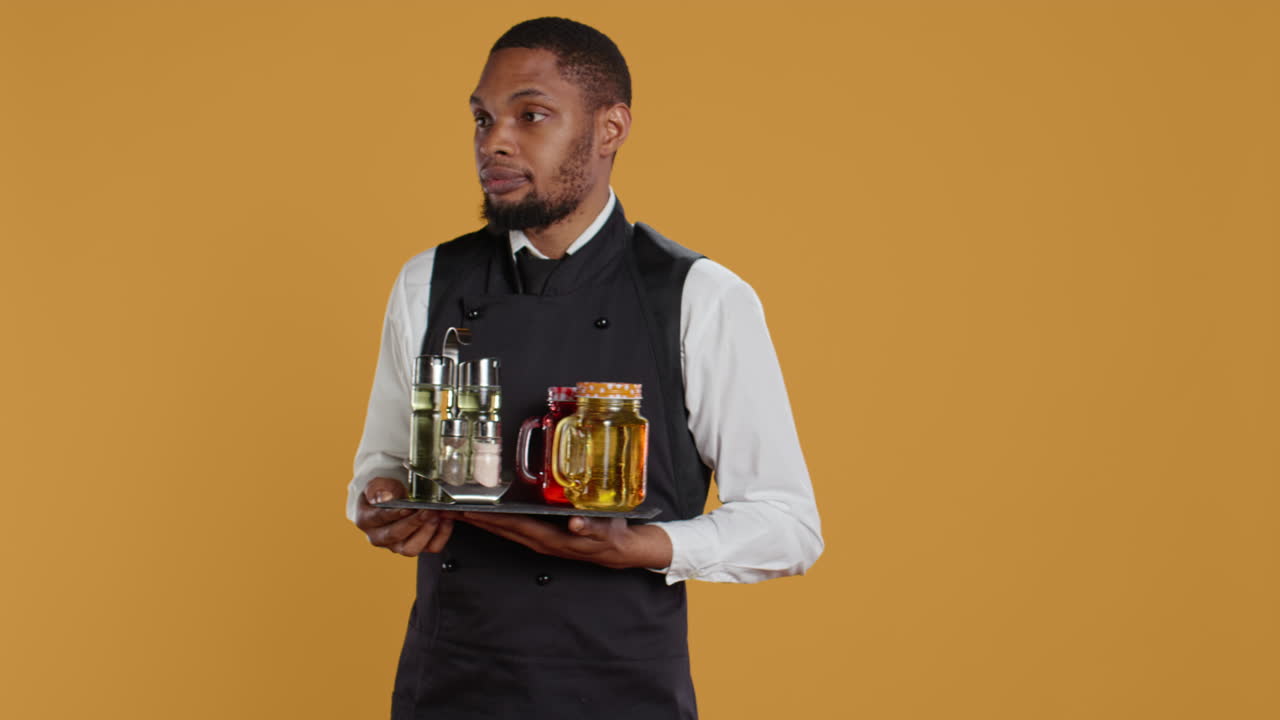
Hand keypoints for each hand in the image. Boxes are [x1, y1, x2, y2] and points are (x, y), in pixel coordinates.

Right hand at [356, 477, 453, 556]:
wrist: (393, 500)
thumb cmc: (385, 493)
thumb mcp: (377, 484)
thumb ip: (377, 489)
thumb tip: (383, 497)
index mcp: (366, 520)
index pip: (379, 519)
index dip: (394, 514)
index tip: (408, 508)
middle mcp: (379, 537)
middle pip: (396, 535)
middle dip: (414, 522)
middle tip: (428, 510)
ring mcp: (397, 546)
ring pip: (411, 548)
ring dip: (427, 531)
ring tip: (436, 515)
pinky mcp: (415, 547)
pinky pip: (430, 547)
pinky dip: (441, 535)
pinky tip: (444, 520)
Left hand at [458, 512, 671, 569]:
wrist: (620, 551)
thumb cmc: (611, 537)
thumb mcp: (605, 530)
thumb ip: (591, 527)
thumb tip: (576, 524)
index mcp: (550, 539)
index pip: (514, 526)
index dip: (491, 519)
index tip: (470, 511)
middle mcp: (540, 542)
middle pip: (503, 530)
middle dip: (478, 520)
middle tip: (452, 508)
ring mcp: (540, 541)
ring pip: (506, 531)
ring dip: (484, 522)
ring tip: (463, 510)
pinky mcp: (543, 538)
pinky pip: (515, 530)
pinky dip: (499, 522)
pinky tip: (489, 515)